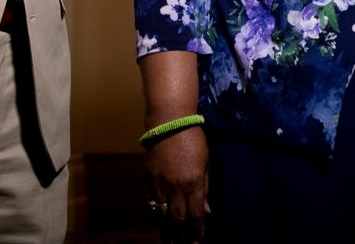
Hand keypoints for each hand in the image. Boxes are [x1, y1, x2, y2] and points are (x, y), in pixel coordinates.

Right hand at [145, 125, 210, 243]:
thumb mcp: (205, 162)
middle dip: (181, 236)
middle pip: (178, 219)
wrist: (169, 122)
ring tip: (169, 242)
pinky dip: (153, 215)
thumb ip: (204, 187)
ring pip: (162, 214)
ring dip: (166, 230)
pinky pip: (150, 202)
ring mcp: (160, 184)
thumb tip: (206, 210)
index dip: (196, 231)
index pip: (195, 214)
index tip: (197, 241)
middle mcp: (176, 187)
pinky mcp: (148, 179)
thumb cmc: (193, 139)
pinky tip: (156, 223)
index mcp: (194, 182)